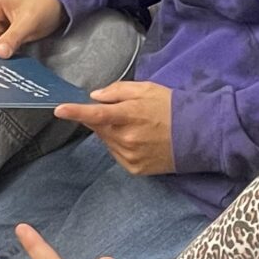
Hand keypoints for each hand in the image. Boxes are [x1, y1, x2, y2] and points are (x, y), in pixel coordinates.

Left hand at [53, 80, 174, 176]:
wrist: (199, 134)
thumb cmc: (172, 107)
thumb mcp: (146, 89)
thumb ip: (118, 90)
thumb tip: (95, 96)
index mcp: (130, 114)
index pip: (97, 113)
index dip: (76, 112)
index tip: (59, 109)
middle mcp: (128, 138)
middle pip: (99, 128)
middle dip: (101, 118)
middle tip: (119, 112)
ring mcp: (131, 155)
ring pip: (107, 142)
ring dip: (112, 132)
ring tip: (136, 126)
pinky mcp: (136, 169)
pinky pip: (117, 155)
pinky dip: (121, 146)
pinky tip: (139, 140)